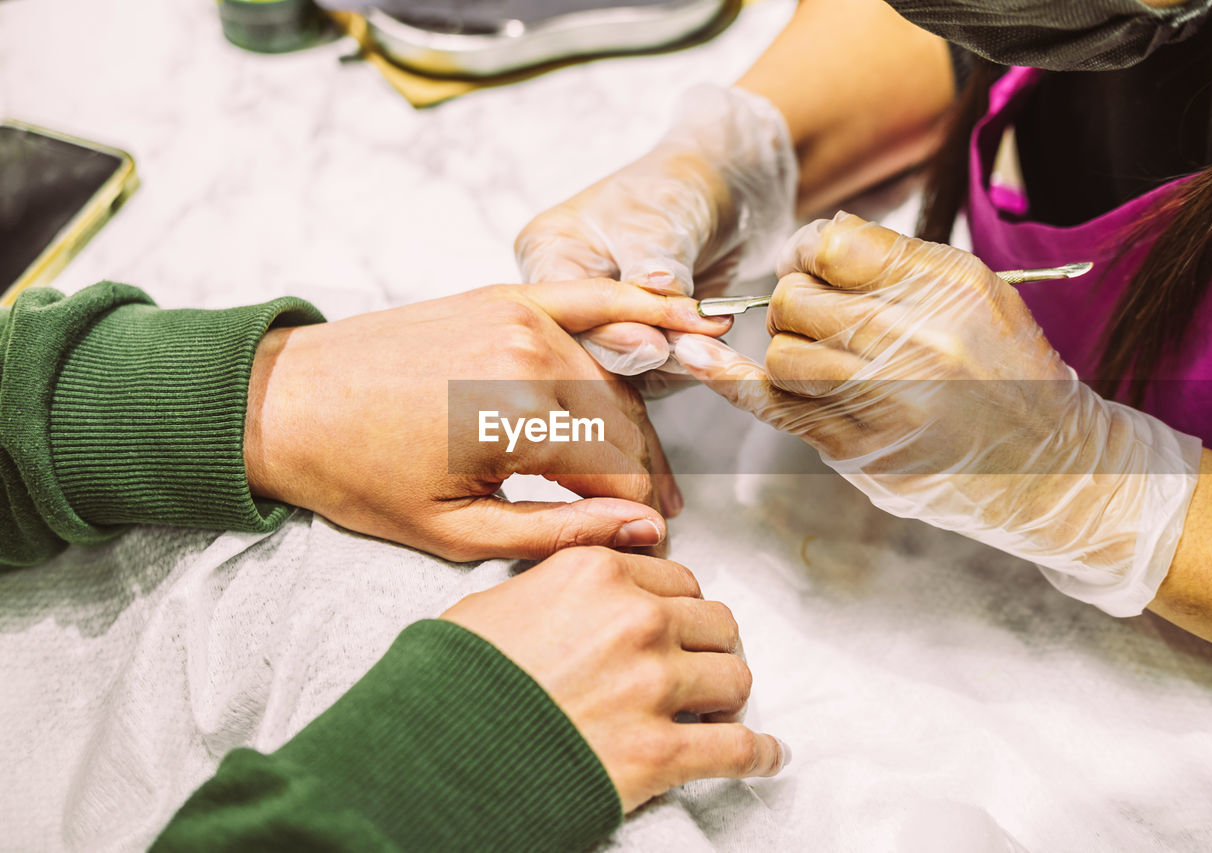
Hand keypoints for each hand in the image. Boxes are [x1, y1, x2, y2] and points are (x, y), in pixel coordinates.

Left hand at [244, 279, 731, 561]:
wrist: (288, 402)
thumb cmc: (358, 473)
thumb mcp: (455, 531)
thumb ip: (557, 531)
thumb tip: (639, 533)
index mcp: (512, 417)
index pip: (616, 472)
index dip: (638, 515)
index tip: (647, 541)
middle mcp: (527, 354)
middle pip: (624, 425)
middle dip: (645, 477)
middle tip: (655, 517)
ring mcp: (519, 316)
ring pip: (613, 379)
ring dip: (638, 425)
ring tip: (648, 472)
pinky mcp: (506, 296)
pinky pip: (592, 300)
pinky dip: (641, 309)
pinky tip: (691, 316)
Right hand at [441, 546, 787, 811]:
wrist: (432, 754)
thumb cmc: (451, 680)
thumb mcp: (496, 603)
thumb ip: (556, 584)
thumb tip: (585, 591)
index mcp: (595, 573)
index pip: (673, 576)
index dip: (675, 604)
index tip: (674, 622)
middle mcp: (633, 618)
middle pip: (713, 620)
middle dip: (706, 644)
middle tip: (693, 666)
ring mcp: (652, 685)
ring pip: (734, 676)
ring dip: (727, 695)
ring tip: (715, 709)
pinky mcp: (660, 752)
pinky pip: (738, 749)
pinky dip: (759, 754)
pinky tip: (767, 756)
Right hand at [515, 85, 796, 378]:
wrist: (720, 193)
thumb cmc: (675, 189)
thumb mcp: (658, 220)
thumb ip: (653, 267)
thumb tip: (653, 298)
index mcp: (548, 253)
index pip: (567, 308)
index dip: (610, 332)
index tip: (655, 343)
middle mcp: (567, 295)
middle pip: (588, 345)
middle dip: (642, 352)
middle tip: (686, 351)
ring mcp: (600, 322)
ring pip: (622, 367)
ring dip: (670, 363)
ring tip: (710, 349)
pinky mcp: (635, 341)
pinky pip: (651, 372)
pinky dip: (684, 364)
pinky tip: (713, 354)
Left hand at [673, 213, 1199, 616]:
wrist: (1054, 467)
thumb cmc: (1009, 374)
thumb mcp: (975, 295)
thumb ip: (897, 264)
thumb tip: (815, 241)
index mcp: (944, 286)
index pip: (830, 243)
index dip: (806, 253)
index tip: (812, 267)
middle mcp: (913, 340)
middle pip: (795, 298)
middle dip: (796, 304)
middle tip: (823, 322)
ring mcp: (884, 400)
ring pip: (780, 355)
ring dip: (789, 354)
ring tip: (828, 362)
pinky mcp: (860, 450)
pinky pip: (774, 407)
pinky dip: (731, 382)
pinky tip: (698, 360)